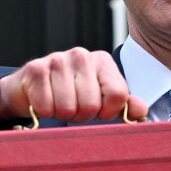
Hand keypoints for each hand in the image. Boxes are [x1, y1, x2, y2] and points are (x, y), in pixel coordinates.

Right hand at [0, 48, 147, 128]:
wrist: (29, 89)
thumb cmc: (70, 95)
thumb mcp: (100, 99)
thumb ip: (123, 104)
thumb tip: (141, 110)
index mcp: (102, 61)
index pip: (117, 95)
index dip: (107, 111)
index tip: (98, 110)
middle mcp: (81, 55)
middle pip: (92, 105)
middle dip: (82, 115)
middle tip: (73, 107)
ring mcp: (57, 59)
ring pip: (68, 108)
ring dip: (62, 114)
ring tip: (58, 103)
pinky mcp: (36, 69)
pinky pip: (46, 106)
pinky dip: (44, 111)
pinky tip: (43, 100)